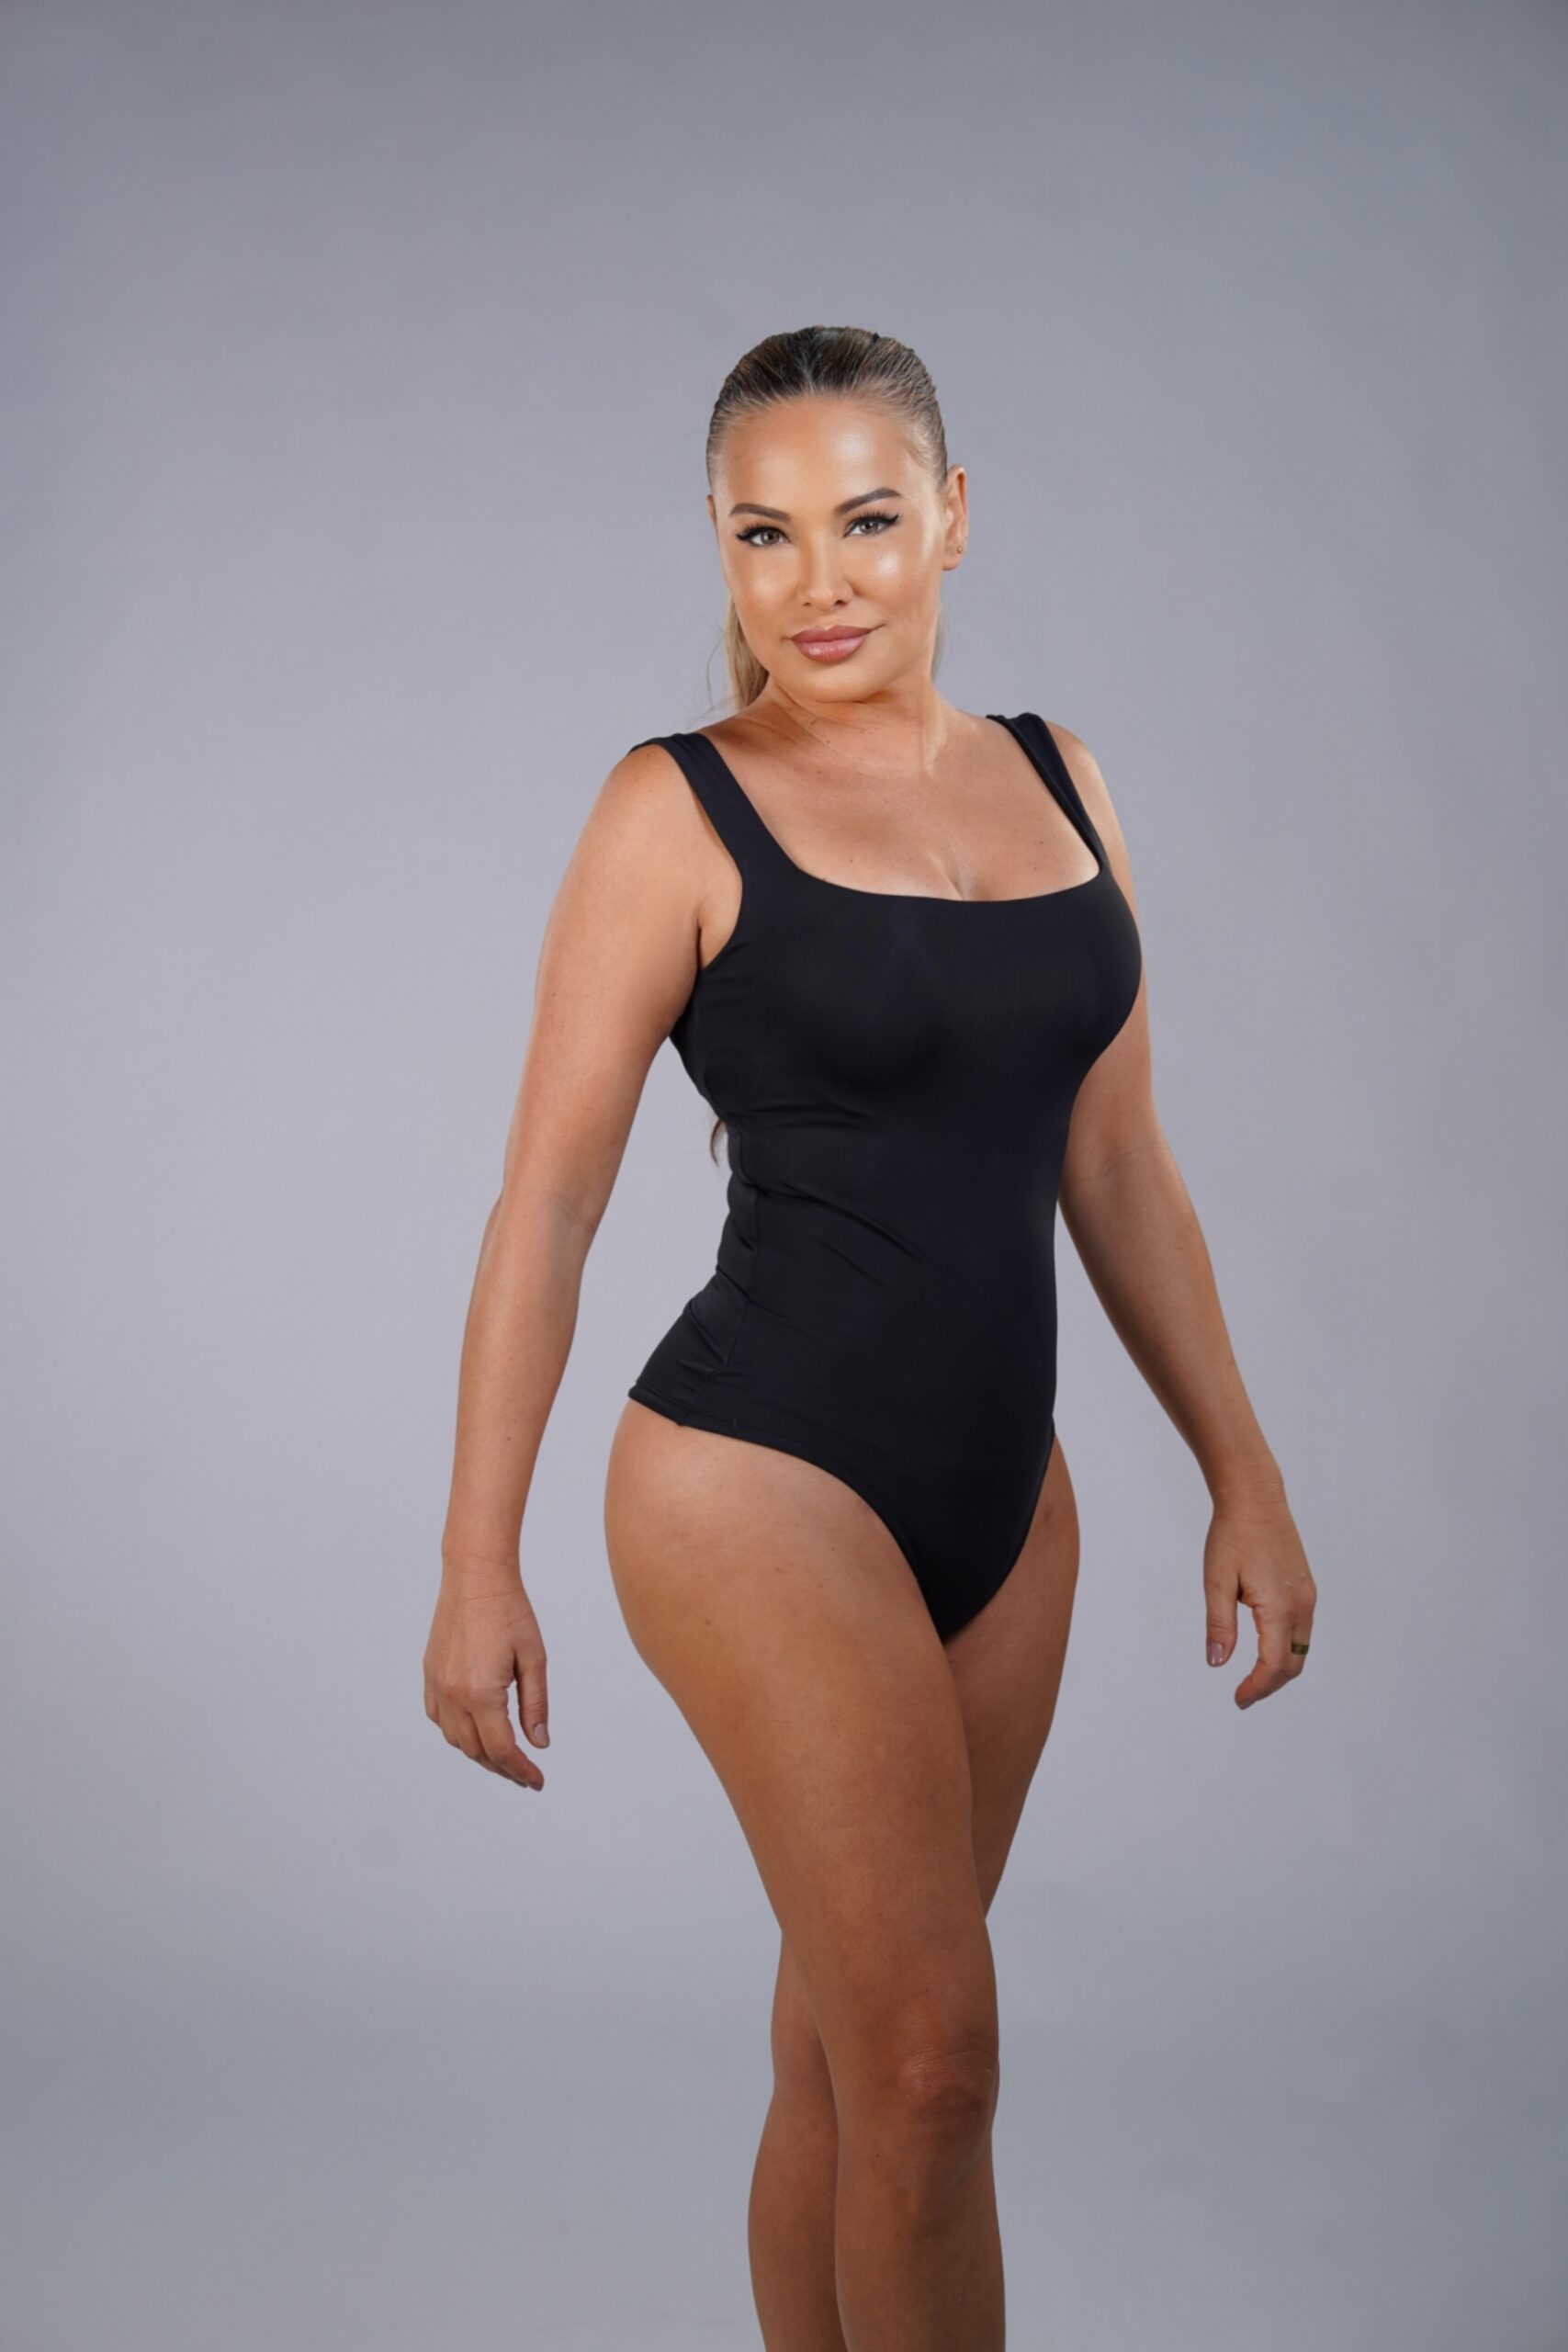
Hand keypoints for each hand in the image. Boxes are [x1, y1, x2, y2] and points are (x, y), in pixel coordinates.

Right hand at [424, 1564, 549, 1788]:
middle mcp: (452, 1694)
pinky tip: (477, 1729)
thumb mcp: (534, 1658)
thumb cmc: (509, 1611)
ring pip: (455, 1739)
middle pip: (476, 1751)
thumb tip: (538, 1743)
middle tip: (526, 1774)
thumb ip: (535, 1705)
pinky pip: (439, 1718)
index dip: (520, 1771)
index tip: (537, 1781)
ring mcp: (436, 1685)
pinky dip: (458, 1732)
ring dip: (479, 1753)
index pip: (501, 1750)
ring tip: (505, 1755)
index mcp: (480, 1693)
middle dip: (502, 1767)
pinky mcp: (429, 1674)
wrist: (475, 1576)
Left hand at [1202, 1481, 1316, 1709]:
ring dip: (1280, 1670)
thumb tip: (1217, 1663)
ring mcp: (1307, 1597)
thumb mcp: (1217, 1581)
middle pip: (1293, 1664)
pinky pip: (1301, 1631)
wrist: (1256, 1498)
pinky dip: (1286, 1650)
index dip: (1256, 1688)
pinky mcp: (1306, 1588)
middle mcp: (1301, 1606)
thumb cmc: (1233, 1536)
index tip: (1238, 1699)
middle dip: (1269, 1685)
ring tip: (1253, 1679)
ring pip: (1301, 1649)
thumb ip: (1219, 1625)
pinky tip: (1265, 1650)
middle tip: (1243, 1696)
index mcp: (1280, 1607)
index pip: (1274, 1665)